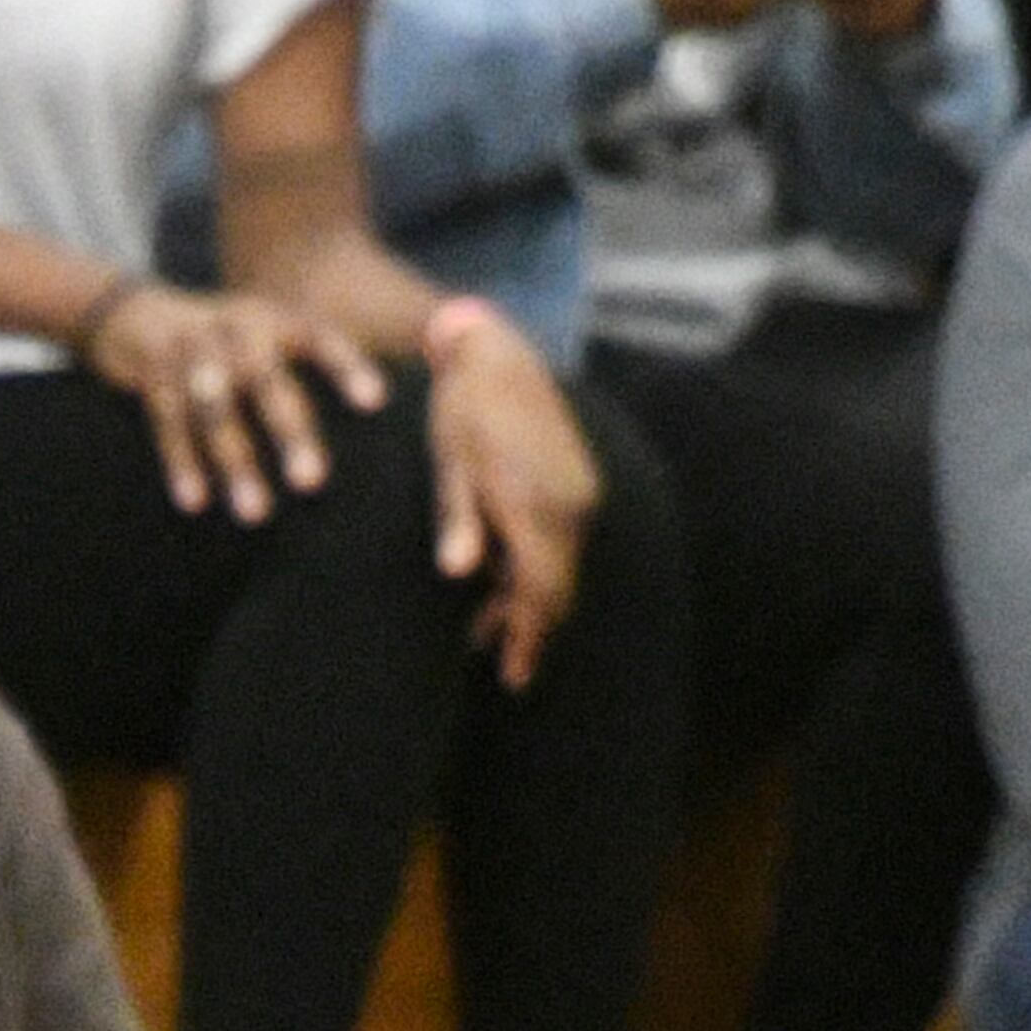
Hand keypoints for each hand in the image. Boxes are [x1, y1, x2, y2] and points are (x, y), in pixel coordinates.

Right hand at [81, 279, 386, 526]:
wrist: (137, 318)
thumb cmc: (227, 346)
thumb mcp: (272, 339)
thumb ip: (320, 366)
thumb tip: (393, 394)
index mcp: (278, 321)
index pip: (321, 340)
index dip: (347, 368)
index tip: (374, 403)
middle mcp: (238, 328)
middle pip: (267, 380)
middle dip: (288, 432)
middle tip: (312, 483)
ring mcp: (191, 348)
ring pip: (214, 407)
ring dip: (234, 461)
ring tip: (256, 515)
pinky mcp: (151, 373)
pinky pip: (167, 422)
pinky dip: (181, 463)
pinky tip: (195, 503)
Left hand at [425, 314, 598, 688]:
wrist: (496, 353)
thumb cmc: (460, 411)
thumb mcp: (450, 464)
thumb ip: (458, 519)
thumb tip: (457, 572)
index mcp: (538, 504)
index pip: (540, 591)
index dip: (527, 638)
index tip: (514, 677)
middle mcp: (572, 503)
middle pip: (558, 588)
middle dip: (534, 631)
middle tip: (509, 671)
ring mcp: (580, 491)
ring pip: (562, 567)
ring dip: (533, 602)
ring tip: (495, 633)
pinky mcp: (578, 481)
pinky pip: (563, 542)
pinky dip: (539, 569)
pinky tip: (505, 582)